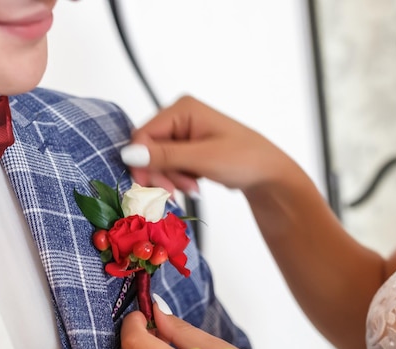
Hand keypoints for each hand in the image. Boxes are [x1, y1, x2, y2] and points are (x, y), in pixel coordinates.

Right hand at [123, 96, 297, 196]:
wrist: (268, 175)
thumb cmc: (245, 160)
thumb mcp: (203, 159)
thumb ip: (165, 156)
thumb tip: (128, 153)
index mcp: (183, 109)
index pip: (143, 135)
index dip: (141, 161)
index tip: (150, 186)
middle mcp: (179, 116)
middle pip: (148, 149)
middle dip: (160, 173)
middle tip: (174, 192)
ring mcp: (182, 132)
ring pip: (156, 160)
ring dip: (170, 179)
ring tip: (192, 188)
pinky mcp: (185, 147)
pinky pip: (167, 165)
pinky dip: (176, 179)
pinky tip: (193, 185)